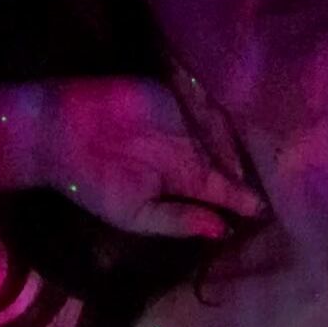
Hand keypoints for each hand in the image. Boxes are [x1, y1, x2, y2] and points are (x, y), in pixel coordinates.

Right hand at [38, 74, 265, 236]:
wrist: (61, 140)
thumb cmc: (94, 185)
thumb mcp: (138, 215)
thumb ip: (180, 220)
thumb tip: (223, 231)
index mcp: (182, 179)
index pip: (220, 190)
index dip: (241, 199)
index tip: (262, 212)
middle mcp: (187, 148)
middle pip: (227, 158)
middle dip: (244, 170)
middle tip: (266, 181)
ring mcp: (181, 120)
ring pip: (219, 131)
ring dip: (233, 147)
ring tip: (247, 164)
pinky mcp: (171, 94)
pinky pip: (201, 105)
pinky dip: (214, 120)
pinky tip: (223, 135)